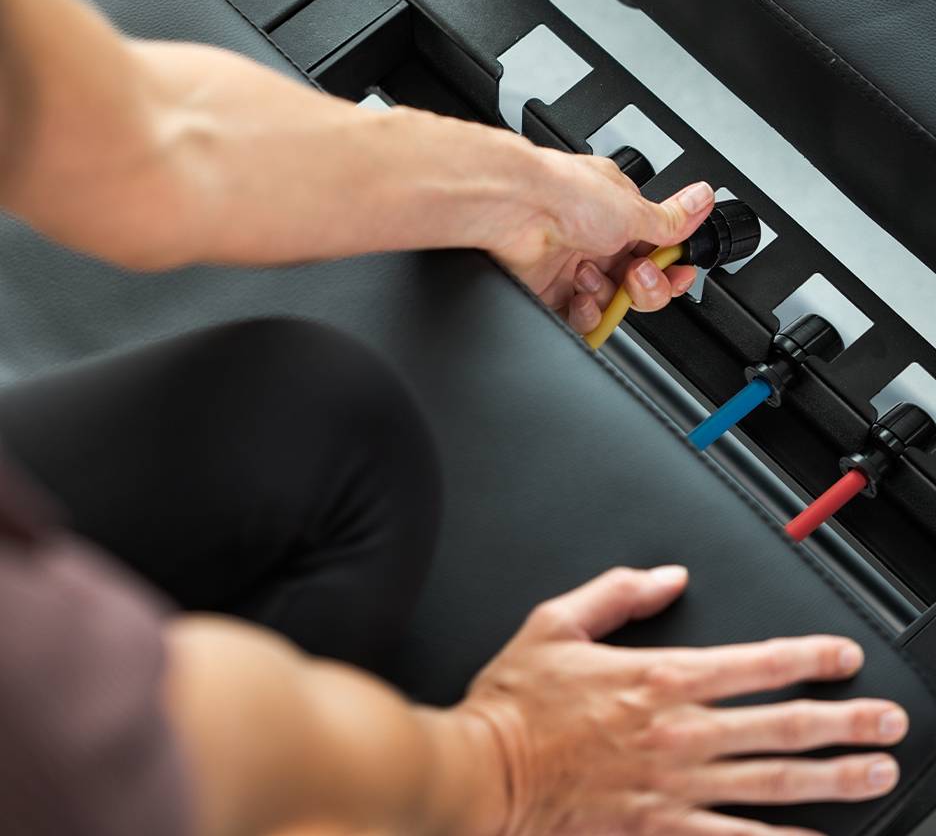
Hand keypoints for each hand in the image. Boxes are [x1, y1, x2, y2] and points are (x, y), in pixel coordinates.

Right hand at [456, 567, 907, 835]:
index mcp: (658, 677)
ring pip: (773, 782)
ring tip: (877, 773)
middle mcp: (678, 732)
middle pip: (780, 725)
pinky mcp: (660, 828)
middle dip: (844, 722)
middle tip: (889, 722)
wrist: (487, 773)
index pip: (755, 663)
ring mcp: (675, 786)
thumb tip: (668, 577)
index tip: (842, 656)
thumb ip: (618, 592)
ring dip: (833, 778)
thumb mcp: (556, 621)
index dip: (808, 657)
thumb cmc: (519, 702)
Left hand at [483, 148, 714, 333]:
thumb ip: (671, 219)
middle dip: (643, 286)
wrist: (515, 208)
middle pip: (636, 283)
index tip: (677, 274)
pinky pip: (579, 319)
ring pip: (610, 303)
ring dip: (607, 294)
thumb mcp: (632, 207)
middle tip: (635, 275)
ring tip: (590, 274)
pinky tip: (579, 295)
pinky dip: (585, 314)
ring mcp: (571, 267)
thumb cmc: (563, 193)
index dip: (670, 268)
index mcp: (619, 214)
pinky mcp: (549, 291)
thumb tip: (703, 200)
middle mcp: (596, 240)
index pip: (657, 251)